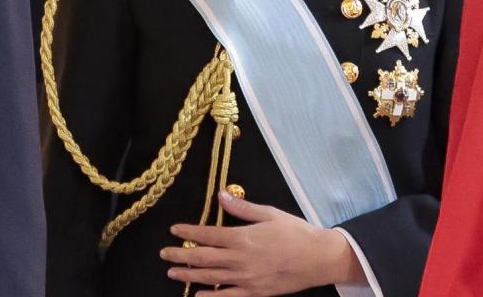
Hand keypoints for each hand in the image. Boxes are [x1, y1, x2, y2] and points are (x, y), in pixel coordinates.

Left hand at [160, 191, 365, 296]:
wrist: (318, 259)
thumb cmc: (295, 233)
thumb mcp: (269, 213)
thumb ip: (242, 208)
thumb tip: (221, 195)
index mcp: (243, 237)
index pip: (208, 234)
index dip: (188, 232)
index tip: (174, 229)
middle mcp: (240, 259)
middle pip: (203, 257)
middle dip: (180, 254)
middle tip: (164, 253)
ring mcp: (245, 278)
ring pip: (210, 277)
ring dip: (188, 274)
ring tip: (172, 271)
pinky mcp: (253, 292)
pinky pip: (227, 296)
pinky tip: (196, 295)